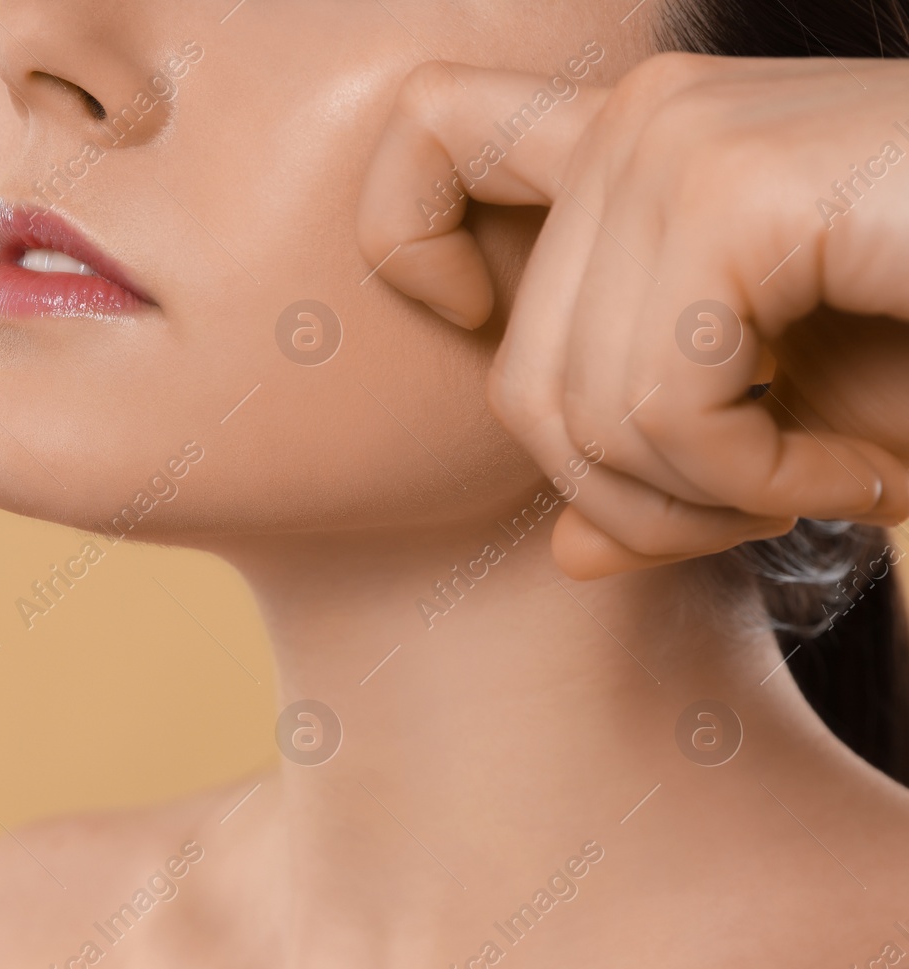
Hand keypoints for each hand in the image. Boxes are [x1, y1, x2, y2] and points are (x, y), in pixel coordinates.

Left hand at [356, 52, 908, 578]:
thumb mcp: (787, 437)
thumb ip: (665, 478)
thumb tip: (562, 549)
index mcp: (634, 143)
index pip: (427, 141)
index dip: (415, 251)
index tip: (486, 326)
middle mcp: (643, 115)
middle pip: (515, 377)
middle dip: (635, 490)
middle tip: (770, 498)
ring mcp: (681, 137)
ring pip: (579, 410)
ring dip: (713, 497)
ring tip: (830, 476)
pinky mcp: (738, 185)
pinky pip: (661, 404)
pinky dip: (756, 480)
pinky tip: (857, 471)